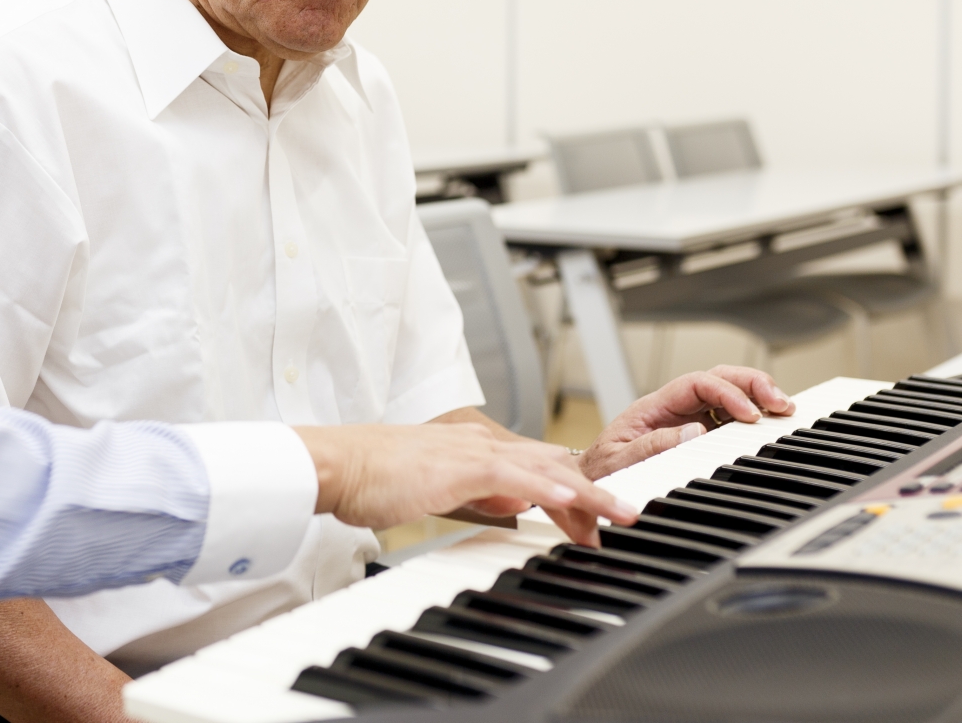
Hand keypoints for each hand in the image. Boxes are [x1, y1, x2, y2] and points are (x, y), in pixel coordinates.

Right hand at [295, 422, 638, 545]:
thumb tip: (512, 504)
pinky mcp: (455, 466)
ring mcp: (468, 451)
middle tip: (626, 518)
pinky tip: (569, 501)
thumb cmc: (371, 477)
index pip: (537, 467)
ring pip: (542, 469)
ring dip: (585, 493)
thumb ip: (478, 493)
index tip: (600, 515)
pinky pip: (509, 476)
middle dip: (594, 493)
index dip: (575, 490)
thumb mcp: (437, 488)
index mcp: (472, 448)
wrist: (335, 463)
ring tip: (620, 513)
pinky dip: (543, 488)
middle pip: (551, 466)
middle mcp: (477, 443)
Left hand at [579, 364, 794, 480]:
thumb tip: (694, 433)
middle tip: (779, 402)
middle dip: (752, 383)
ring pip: (728, 393)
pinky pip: (728, 417)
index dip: (726, 392)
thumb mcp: (618, 461)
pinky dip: (752, 416)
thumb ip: (651, 447)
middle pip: (718, 378)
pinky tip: (770, 423)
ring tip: (784, 409)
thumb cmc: (601, 471)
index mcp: (653, 407)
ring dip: (757, 396)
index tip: (748, 414)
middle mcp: (672, 407)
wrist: (592, 483)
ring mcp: (686, 418)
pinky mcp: (696, 433)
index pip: (696, 384)